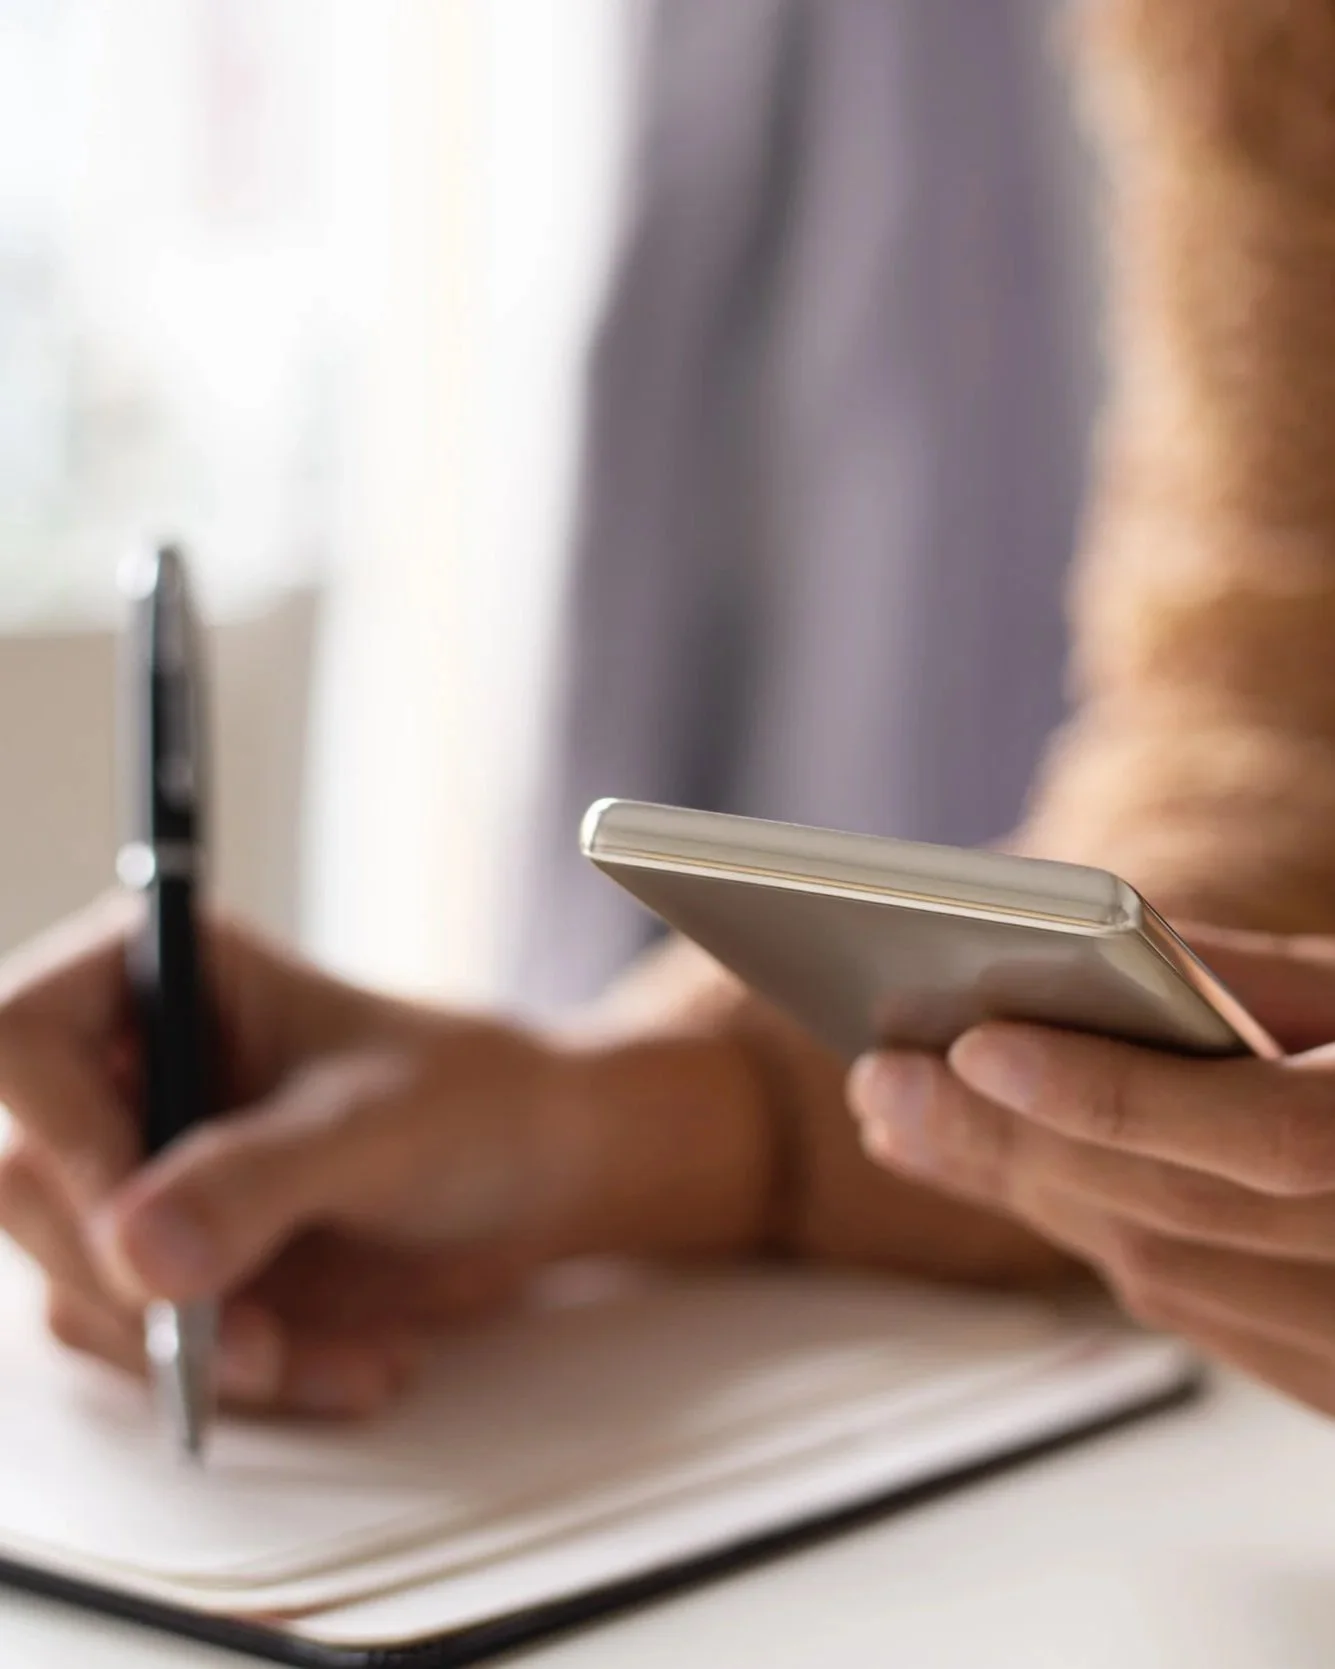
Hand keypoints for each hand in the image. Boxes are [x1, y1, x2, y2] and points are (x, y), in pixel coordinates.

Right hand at [0, 899, 600, 1419]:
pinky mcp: (166, 1256)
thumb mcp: (378, 1128)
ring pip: (80, 1283)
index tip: (141, 1233)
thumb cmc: (473, 1101)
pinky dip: (236, 1374)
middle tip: (250, 1341)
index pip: (20, 1040)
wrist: (536, 1174)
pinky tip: (349, 1360)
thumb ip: (259, 1177)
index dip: (62, 1141)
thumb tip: (136, 1251)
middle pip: (28, 1183)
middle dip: (140, 1286)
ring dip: (201, 1349)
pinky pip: (141, 1340)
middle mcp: (126, 1066)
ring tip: (342, 1353)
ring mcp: (138, 1167)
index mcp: (160, 972)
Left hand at [847, 928, 1334, 1417]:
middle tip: (884, 1080)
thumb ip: (1263, 979)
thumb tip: (1105, 944)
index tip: (978, 1042)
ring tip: (912, 1124)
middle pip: (1181, 1220)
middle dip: (1010, 1148)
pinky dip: (1103, 1240)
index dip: (1115, 1096)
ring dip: (1030, 1199)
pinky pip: (1203, 1319)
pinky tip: (1024, 1182)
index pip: (1268, 1142)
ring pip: (1174, 1281)